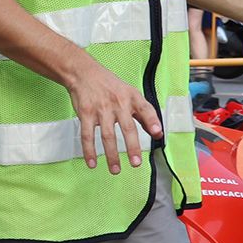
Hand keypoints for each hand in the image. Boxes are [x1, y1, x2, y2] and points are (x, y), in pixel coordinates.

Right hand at [63, 54, 161, 174]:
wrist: (84, 73)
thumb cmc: (111, 86)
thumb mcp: (130, 94)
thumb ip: (144, 114)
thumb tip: (157, 132)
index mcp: (132, 97)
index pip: (146, 109)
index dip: (152, 121)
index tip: (157, 133)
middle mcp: (118, 103)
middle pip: (127, 128)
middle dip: (132, 147)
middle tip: (136, 163)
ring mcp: (101, 109)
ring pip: (107, 135)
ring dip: (111, 155)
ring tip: (116, 169)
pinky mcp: (86, 113)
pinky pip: (87, 135)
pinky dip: (89, 150)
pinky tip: (92, 163)